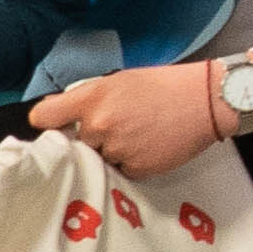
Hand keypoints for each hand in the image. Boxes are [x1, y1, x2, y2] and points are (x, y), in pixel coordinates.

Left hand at [28, 58, 228, 181]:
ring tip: (141, 134)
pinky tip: (150, 146)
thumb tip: (51, 110)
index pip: (45, 117)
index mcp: (92, 98)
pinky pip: (122, 171)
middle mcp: (99, 125)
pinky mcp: (136, 169)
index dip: (49, 123)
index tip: (56, 128)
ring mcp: (116, 150)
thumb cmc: (165, 86)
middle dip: (93, 138)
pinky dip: (133, 163)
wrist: (207, 101)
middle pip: (78, 143)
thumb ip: (85, 96)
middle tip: (121, 125)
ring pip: (101, 159)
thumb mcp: (120, 80)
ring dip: (114, 152)